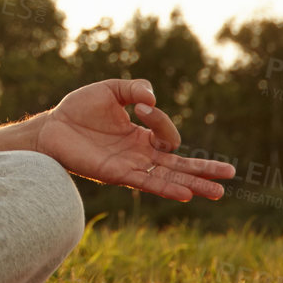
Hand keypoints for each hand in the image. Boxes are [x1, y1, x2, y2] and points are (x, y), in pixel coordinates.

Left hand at [34, 79, 236, 201]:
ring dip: (193, 184)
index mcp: (141, 136)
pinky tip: (185, 193)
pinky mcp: (116, 174)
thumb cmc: (78, 110)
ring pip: (168, 177)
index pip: (167, 135)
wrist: (51, 128)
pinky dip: (166, 187)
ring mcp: (129, 166)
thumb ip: (134, 89)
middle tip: (231, 174)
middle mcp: (139, 155)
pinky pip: (146, 182)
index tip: (142, 105)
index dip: (160, 119)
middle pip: (179, 165)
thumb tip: (152, 97)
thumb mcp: (110, 90)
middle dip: (204, 169)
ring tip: (218, 192)